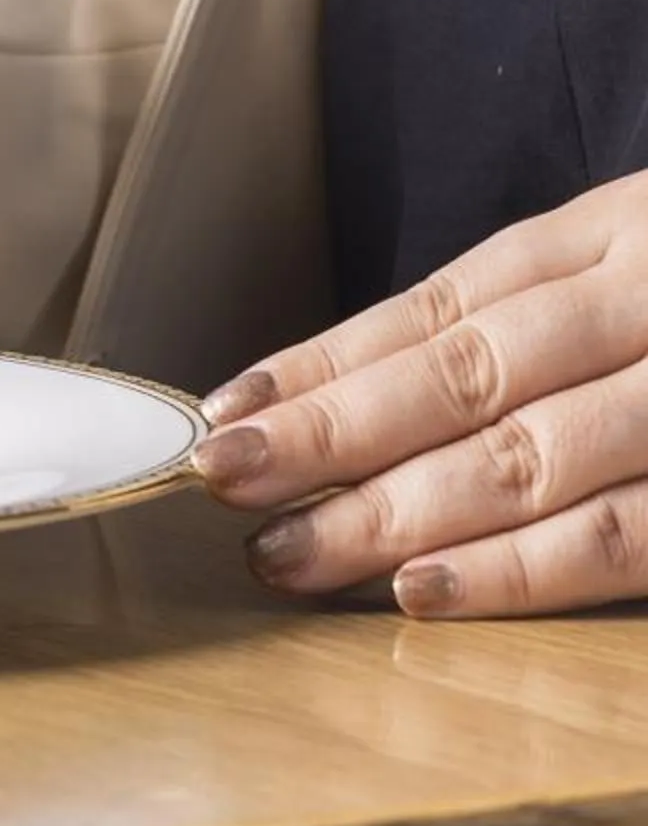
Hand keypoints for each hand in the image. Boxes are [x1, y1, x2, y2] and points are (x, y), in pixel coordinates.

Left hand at [195, 172, 647, 616]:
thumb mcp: (646, 262)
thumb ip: (543, 319)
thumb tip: (367, 392)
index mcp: (615, 236)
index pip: (441, 308)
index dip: (324, 364)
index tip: (224, 412)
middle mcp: (647, 303)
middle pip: (462, 376)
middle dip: (328, 435)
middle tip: (220, 480)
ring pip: (524, 458)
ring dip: (391, 512)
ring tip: (286, 553)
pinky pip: (624, 538)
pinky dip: (517, 570)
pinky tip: (417, 589)